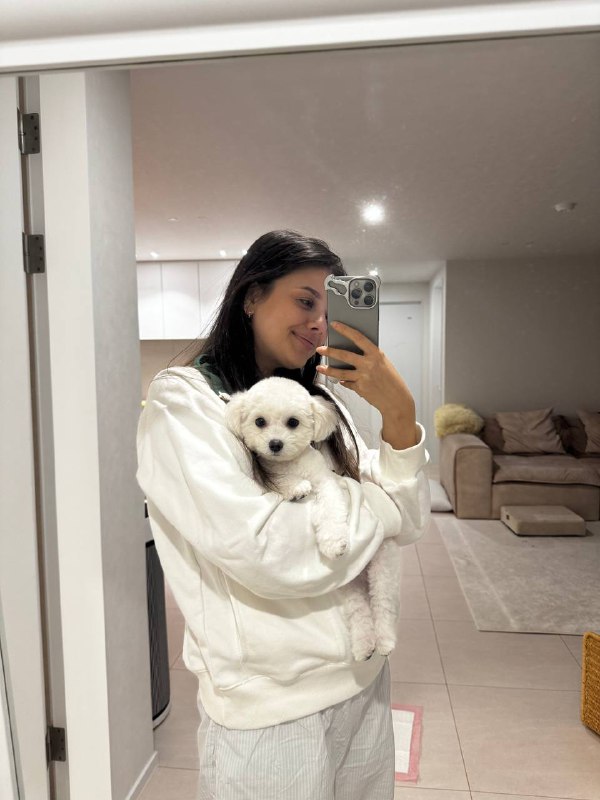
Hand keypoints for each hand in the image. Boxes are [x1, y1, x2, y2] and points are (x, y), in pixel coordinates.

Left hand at [316, 322, 418, 448]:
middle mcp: (369, 364)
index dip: (345, 329)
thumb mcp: (383, 363)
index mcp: (376, 354)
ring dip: (328, 370)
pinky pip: (347, 383)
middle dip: (329, 351)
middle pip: (344, 355)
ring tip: (320, 368)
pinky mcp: (359, 388)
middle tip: (320, 349)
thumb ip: (369, 357)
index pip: (357, 337)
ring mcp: (363, 377)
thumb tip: (352, 352)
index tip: (335, 324)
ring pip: (340, 372)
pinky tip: (340, 380)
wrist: (397, 400)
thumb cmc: (392, 381)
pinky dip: (343, 381)